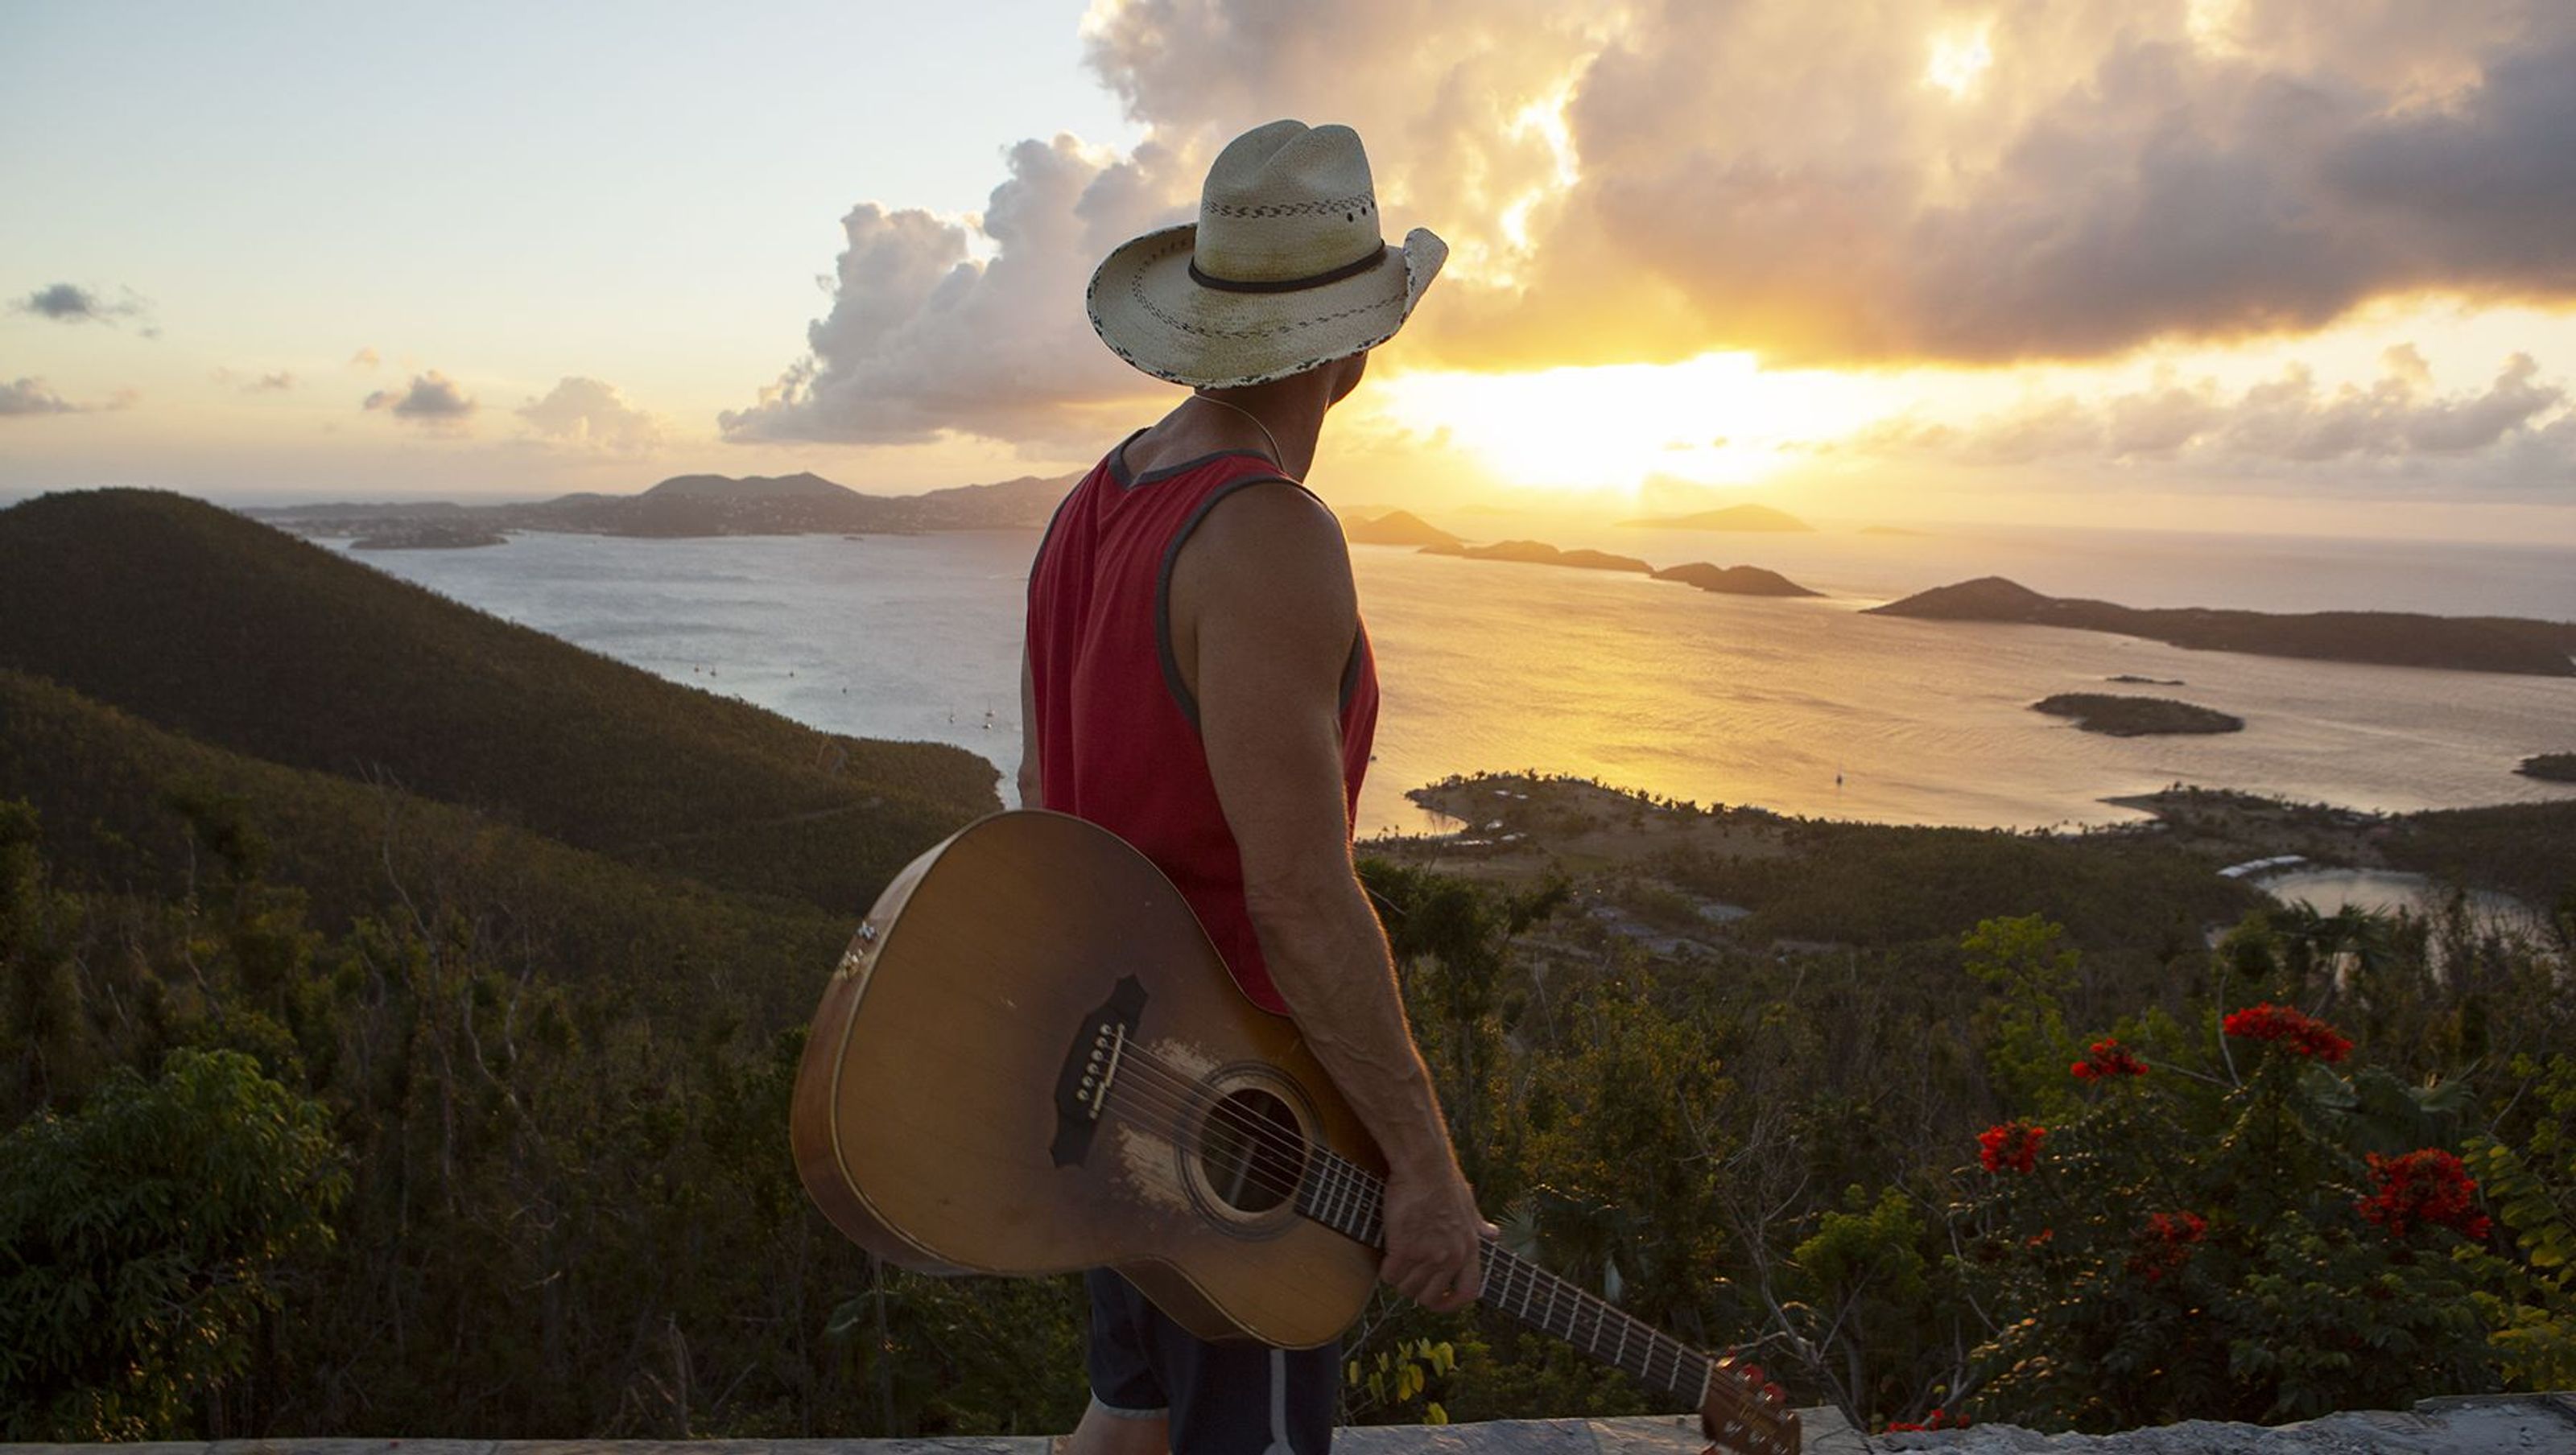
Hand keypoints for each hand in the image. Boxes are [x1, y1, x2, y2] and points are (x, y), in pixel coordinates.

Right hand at [1378, 1155, 1497, 1312]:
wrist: (1423, 1165)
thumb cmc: (1444, 1180)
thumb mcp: (1469, 1205)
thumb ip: (1478, 1224)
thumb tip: (1493, 1233)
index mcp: (1470, 1249)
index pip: (1467, 1294)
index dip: (1451, 1304)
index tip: (1437, 1302)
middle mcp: (1452, 1256)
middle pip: (1429, 1297)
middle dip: (1415, 1290)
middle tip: (1407, 1273)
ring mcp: (1429, 1255)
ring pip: (1407, 1288)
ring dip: (1399, 1278)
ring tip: (1396, 1258)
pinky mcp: (1405, 1249)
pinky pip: (1390, 1276)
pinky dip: (1386, 1269)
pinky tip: (1388, 1252)